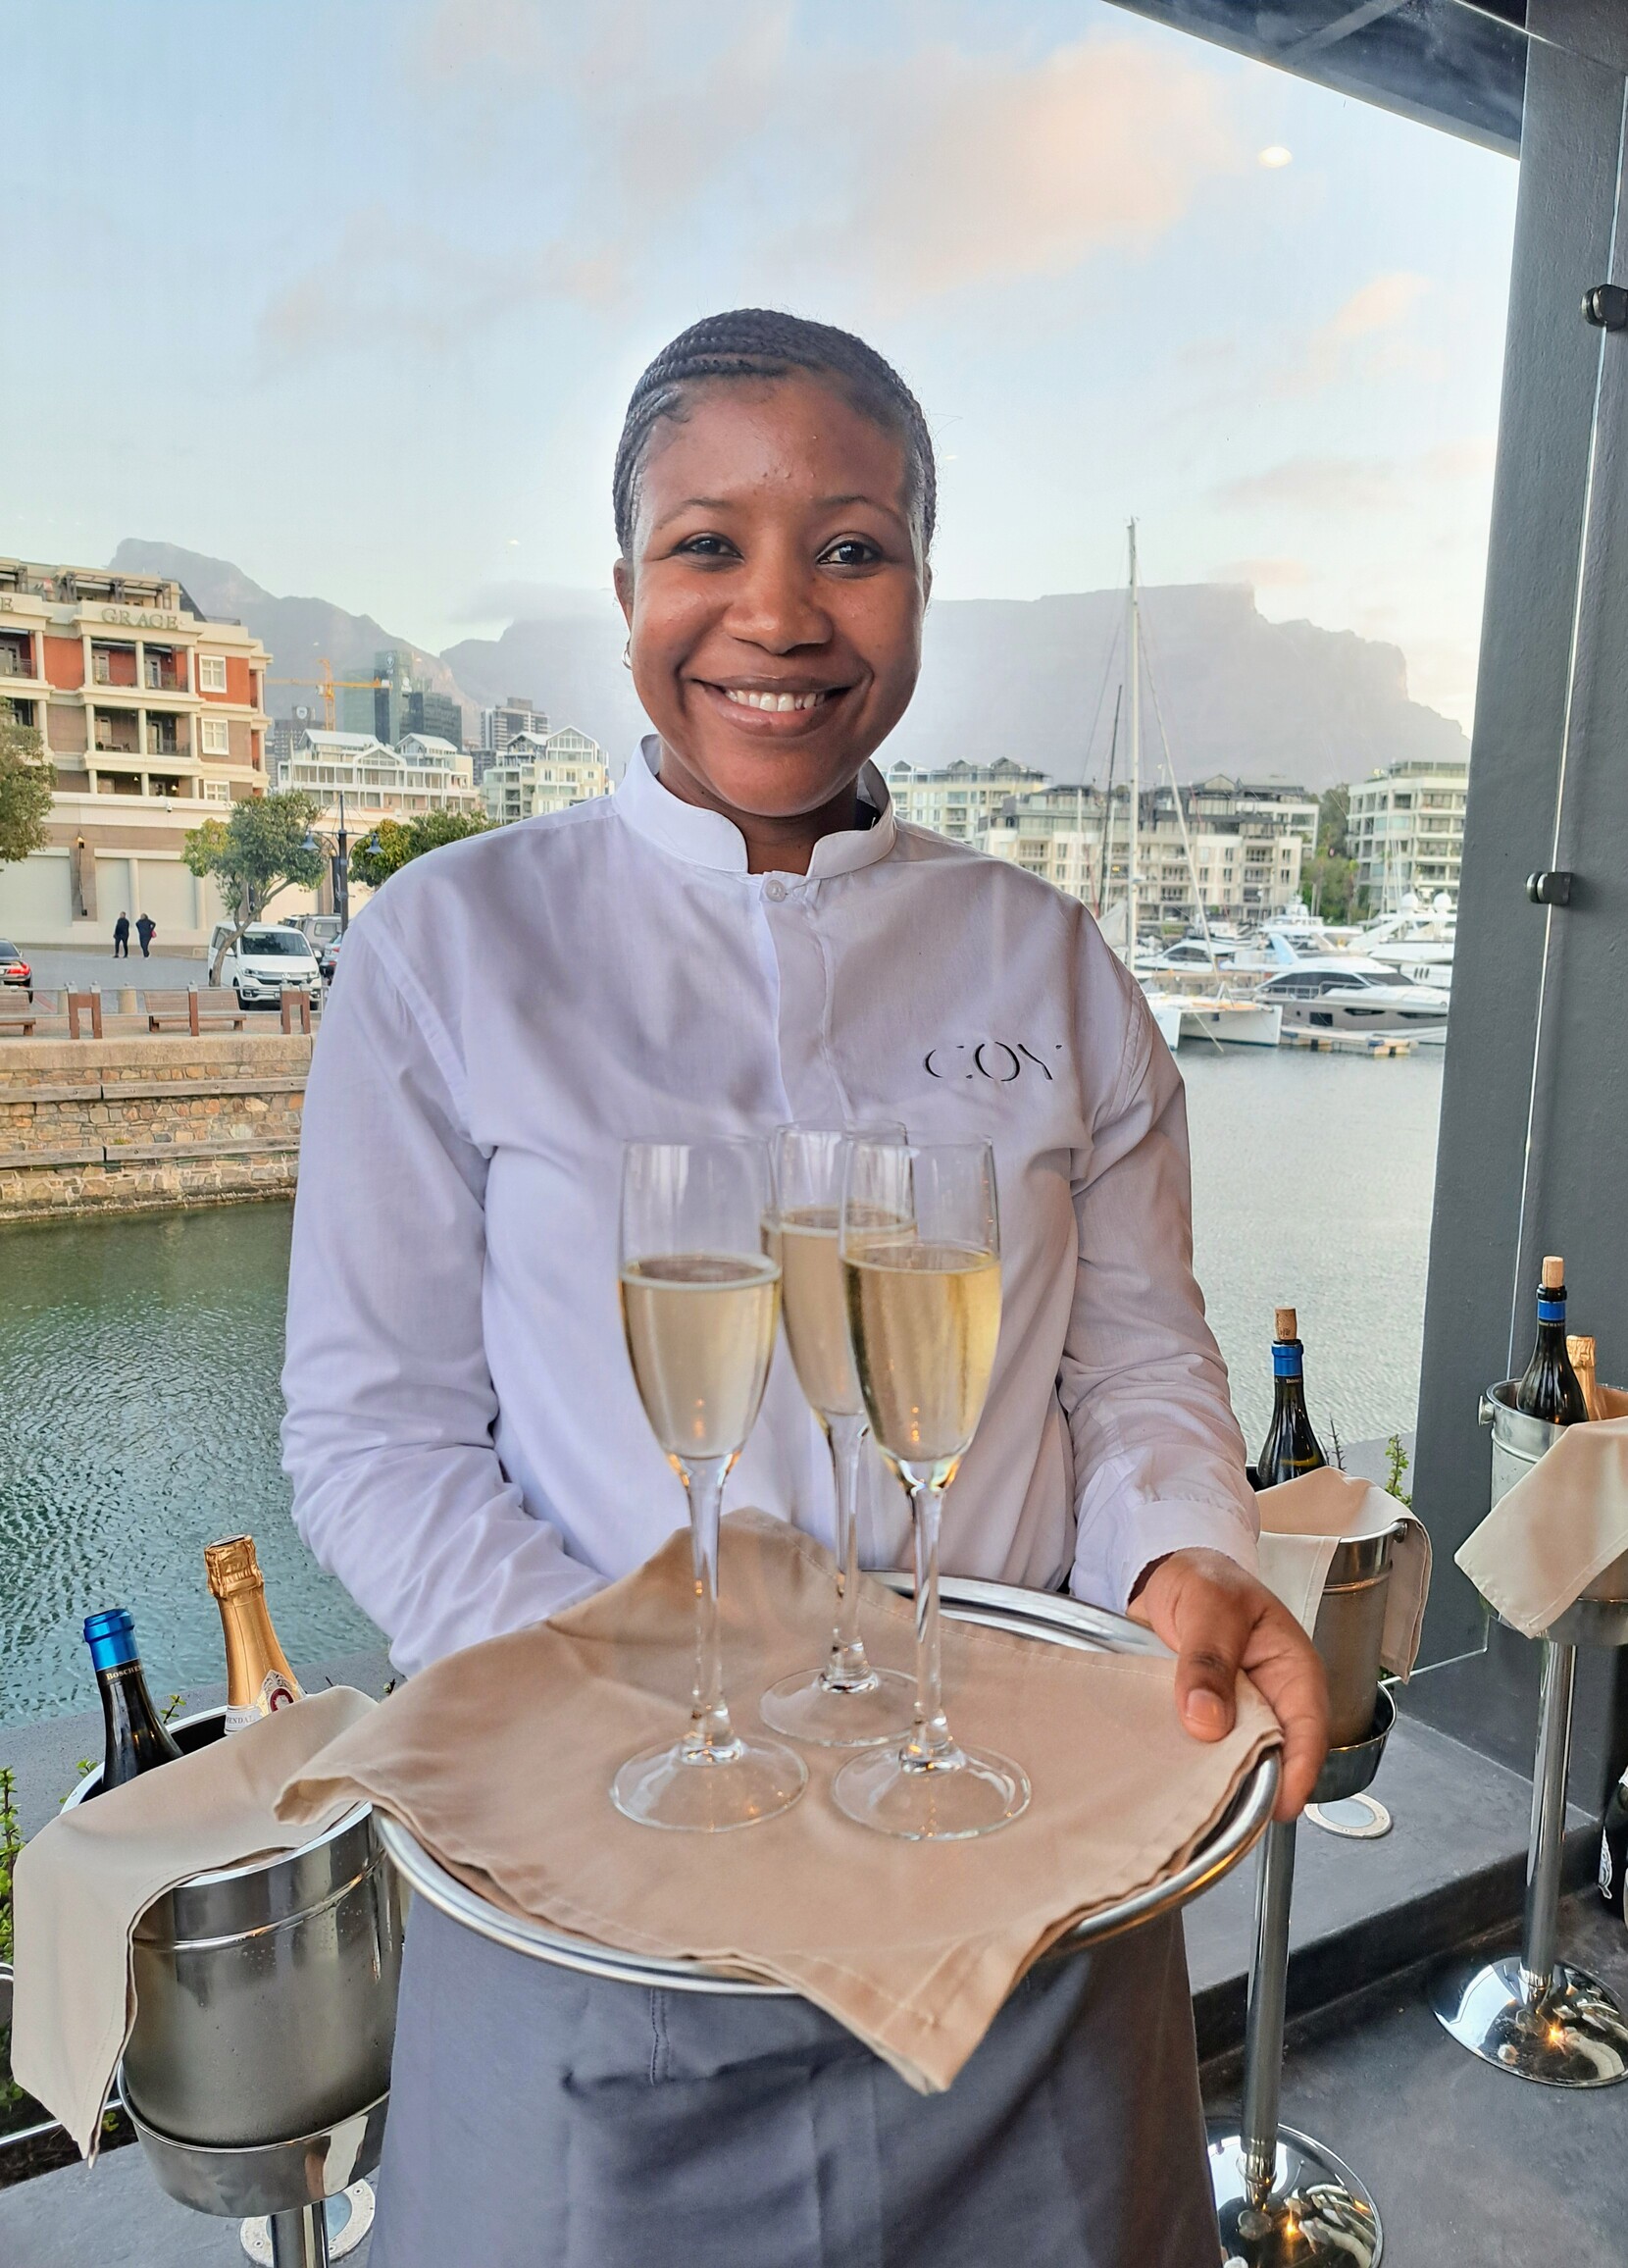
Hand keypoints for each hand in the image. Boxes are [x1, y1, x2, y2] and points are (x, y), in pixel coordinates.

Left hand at [1127, 1548, 1328, 1820]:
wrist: (1165, 1575)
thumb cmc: (1205, 1580)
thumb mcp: (1210, 1607)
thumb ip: (1208, 1659)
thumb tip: (1209, 1721)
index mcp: (1292, 1670)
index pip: (1310, 1730)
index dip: (1299, 1772)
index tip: (1279, 1805)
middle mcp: (1271, 1700)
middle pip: (1274, 1756)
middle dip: (1254, 1785)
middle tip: (1223, 1807)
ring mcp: (1238, 1714)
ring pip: (1236, 1760)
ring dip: (1216, 1778)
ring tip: (1193, 1799)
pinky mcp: (1207, 1721)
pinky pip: (1203, 1753)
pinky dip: (1189, 1765)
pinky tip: (1170, 1777)